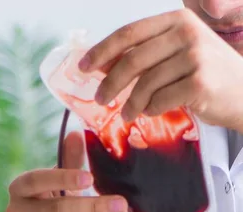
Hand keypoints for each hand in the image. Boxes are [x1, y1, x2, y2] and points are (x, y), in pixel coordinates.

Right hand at [6, 132, 141, 211]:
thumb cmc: (48, 209)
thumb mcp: (55, 185)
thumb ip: (68, 162)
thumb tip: (78, 134)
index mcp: (19, 189)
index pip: (36, 180)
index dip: (62, 178)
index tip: (89, 178)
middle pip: (58, 210)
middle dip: (94, 207)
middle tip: (123, 203)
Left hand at [80, 9, 242, 129]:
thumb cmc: (203, 74)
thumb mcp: (176, 54)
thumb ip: (145, 55)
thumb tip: (101, 65)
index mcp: (176, 21)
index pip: (129, 33)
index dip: (102, 51)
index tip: (83, 67)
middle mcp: (187, 34)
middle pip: (132, 61)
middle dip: (109, 84)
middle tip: (99, 100)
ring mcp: (196, 57)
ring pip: (144, 84)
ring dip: (130, 104)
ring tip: (127, 115)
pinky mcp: (200, 82)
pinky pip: (160, 100)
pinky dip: (151, 110)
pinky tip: (153, 112)